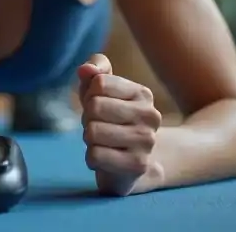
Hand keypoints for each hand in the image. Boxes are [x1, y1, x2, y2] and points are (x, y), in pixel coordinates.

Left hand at [77, 53, 163, 195]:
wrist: (135, 163)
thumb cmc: (112, 120)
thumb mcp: (101, 90)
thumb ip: (96, 69)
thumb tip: (85, 69)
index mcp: (142, 94)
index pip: (99, 83)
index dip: (89, 95)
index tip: (99, 106)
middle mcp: (150, 116)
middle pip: (94, 107)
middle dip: (88, 118)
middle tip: (99, 127)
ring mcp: (146, 142)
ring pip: (93, 132)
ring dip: (89, 139)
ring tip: (103, 142)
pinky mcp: (137, 165)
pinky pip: (95, 156)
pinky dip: (92, 158)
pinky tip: (105, 159)